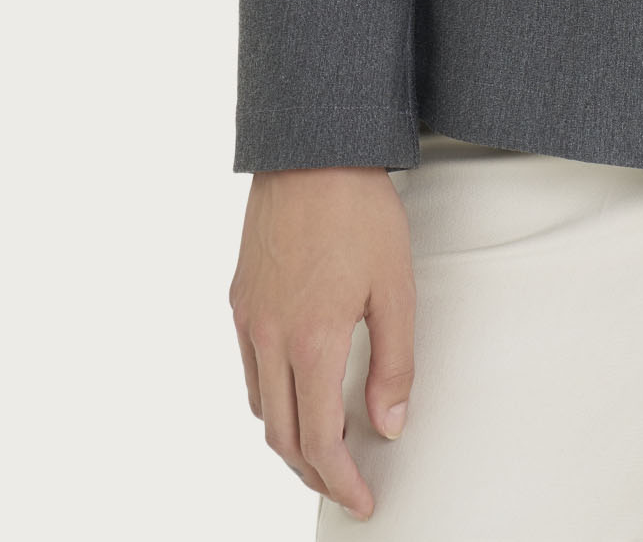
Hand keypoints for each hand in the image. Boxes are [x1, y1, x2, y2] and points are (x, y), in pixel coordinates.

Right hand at [229, 166, 415, 520]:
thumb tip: (390, 424)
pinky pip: (248, 368)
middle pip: (280, 435)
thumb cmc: (360, 211)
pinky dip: (270, 397)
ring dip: (287, 439)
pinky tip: (295, 390)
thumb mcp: (396, 286)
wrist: (313, 151)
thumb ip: (394, 362)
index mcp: (312, 339)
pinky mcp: (239, 297)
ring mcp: (248, 317)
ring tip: (323, 448)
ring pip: (258, 406)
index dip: (340, 481)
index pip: (318, 440)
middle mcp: (270, 336)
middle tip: (345, 487)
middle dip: (313, 473)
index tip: (361, 499)